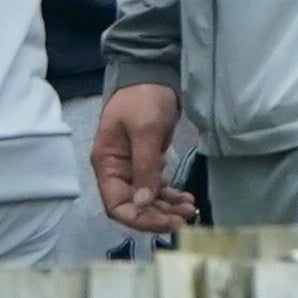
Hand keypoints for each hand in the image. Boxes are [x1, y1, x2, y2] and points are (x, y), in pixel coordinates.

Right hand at [90, 81, 193, 234]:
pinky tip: (186, 198)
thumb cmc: (143, 99)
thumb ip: (145, 167)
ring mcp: (131, 169)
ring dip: (167, 208)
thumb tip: (143, 202)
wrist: (152, 75)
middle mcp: (116, 171)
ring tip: (190, 208)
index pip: (116, 205)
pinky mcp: (147, 164)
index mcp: (107, 164)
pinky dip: (170, 196)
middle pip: (133, 207)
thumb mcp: (146, 131)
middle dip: (158, 215)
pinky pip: (156, 188)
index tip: (167, 222)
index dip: (140, 219)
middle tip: (186, 217)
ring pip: (147, 200)